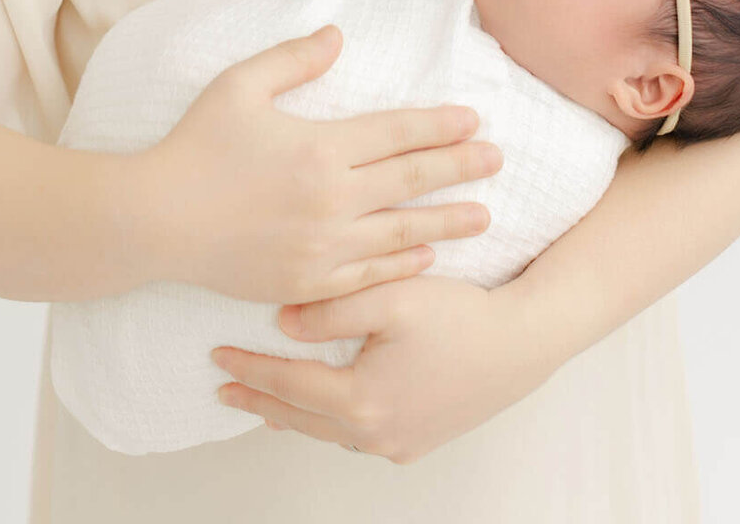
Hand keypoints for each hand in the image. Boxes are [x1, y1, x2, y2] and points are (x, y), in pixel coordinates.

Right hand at [153, 23, 501, 303]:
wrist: (155, 221)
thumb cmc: (195, 146)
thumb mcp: (240, 86)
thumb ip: (293, 58)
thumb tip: (338, 36)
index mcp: (320, 146)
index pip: (397, 133)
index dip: (439, 125)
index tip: (473, 120)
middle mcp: (331, 198)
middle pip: (411, 181)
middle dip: (460, 169)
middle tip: (499, 161)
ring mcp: (321, 247)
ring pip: (401, 235)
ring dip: (446, 223)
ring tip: (484, 217)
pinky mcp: (307, 283)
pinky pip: (369, 277)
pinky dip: (403, 267)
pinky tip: (427, 260)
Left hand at [210, 274, 535, 463]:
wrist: (524, 343)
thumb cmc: (461, 315)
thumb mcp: (391, 297)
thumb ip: (332, 308)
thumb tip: (282, 321)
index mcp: (362, 401)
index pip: (287, 386)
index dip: (249, 368)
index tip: (216, 357)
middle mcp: (376, 434)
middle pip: (301, 418)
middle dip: (260, 399)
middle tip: (224, 386)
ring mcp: (399, 443)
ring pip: (329, 430)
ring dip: (295, 411)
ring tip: (263, 396)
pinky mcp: (419, 440)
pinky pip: (359, 433)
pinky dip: (331, 418)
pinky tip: (323, 406)